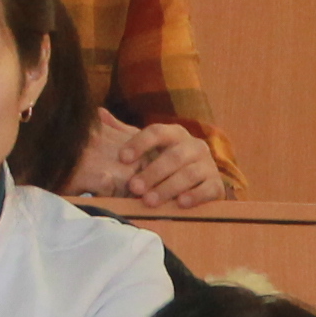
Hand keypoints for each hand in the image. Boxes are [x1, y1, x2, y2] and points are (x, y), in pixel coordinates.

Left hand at [70, 109, 227, 208]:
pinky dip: (195, 196)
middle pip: (174, 156)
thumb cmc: (166, 163)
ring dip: (168, 188)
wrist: (201, 180)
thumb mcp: (147, 148)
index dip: (139, 144)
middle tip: (134, 187)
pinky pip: (208, 189)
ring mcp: (207, 165)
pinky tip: (180, 203)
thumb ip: (124, 133)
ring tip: (150, 201)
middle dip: (152, 172)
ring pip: (189, 174)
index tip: (122, 158)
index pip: (157, 132)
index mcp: (175, 133)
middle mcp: (194, 146)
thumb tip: (98, 113)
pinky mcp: (217, 185)